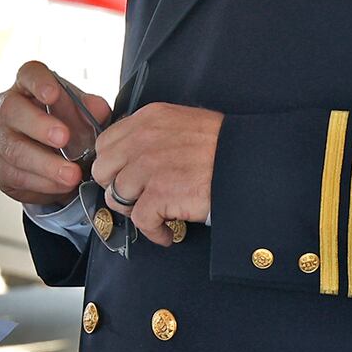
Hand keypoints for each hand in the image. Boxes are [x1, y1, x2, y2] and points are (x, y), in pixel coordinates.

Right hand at [0, 61, 111, 205]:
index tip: (53, 94)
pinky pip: (15, 175)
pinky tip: (60, 185)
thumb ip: (92, 110)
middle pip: (13, 110)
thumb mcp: (82, 114)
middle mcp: (6, 106)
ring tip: (71, 175)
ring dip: (45, 164)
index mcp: (28, 85)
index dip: (39, 82)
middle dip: (39, 125)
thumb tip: (98, 109)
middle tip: (64, 138)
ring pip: (14, 149)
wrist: (50, 157)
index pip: (29, 74)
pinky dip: (41, 183)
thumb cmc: (65, 125)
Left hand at [90, 102, 222, 245]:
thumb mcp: (180, 122)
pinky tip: (167, 231)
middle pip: (103, 171)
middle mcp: (142, 140)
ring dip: (135, 211)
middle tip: (138, 197)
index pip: (105, 143)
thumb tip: (131, 156)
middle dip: (117, 187)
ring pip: (117, 197)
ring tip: (155, 214)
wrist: (247, 161)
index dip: (113, 165)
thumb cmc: (221, 144)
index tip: (125, 176)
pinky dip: (153, 231)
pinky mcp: (160, 194)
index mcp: (146, 119)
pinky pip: (140, 221)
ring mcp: (149, 167)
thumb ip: (152, 133)